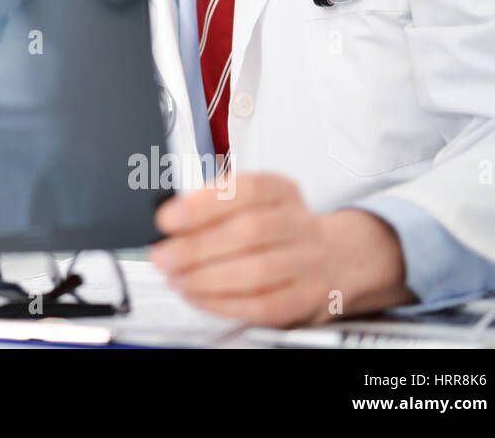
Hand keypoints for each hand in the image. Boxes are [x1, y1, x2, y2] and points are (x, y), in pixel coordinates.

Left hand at [148, 172, 412, 326]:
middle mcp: (299, 224)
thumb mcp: (250, 203)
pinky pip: (263, 305)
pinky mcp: (307, 298)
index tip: (167, 219)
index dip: (203, 205)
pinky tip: (198, 297)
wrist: (332, 257)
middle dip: (196, 248)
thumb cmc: (276, 228)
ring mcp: (308, 263)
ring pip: (257, 272)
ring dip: (206, 279)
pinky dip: (223, 303)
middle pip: (249, 232)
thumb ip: (212, 207)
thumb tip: (169, 222)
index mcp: (281, 192)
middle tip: (162, 256)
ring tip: (176, 279)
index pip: (245, 190)